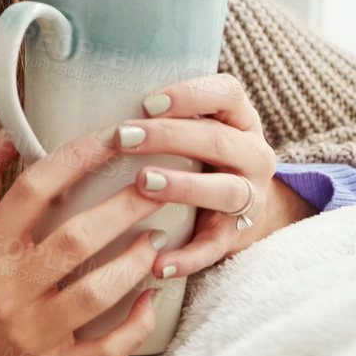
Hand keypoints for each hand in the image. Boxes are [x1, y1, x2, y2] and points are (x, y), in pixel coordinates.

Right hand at [0, 128, 169, 355]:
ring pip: (95, 294)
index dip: (75, 158)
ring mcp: (33, 333)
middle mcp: (9, 288)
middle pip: (74, 239)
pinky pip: (105, 350)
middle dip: (123, 208)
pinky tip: (152, 298)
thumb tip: (8, 134)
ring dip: (135, 263)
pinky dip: (135, 325)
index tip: (113, 137)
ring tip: (158, 238)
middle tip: (156, 185)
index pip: (32, 190)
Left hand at [111, 72, 313, 279]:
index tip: (148, 102)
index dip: (191, 95)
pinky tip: (157, 262)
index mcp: (241, 120)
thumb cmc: (205, 158)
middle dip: (170, 137)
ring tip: (143, 183)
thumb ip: (168, 116)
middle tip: (124, 137)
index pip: (228, 93)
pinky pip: (214, 248)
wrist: (246, 210)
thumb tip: (101, 99)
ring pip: (226, 191)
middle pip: (219, 141)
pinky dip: (187, 258)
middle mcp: (253, 156)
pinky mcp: (236, 237)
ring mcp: (251, 198)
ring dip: (183, 186)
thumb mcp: (200, 129)